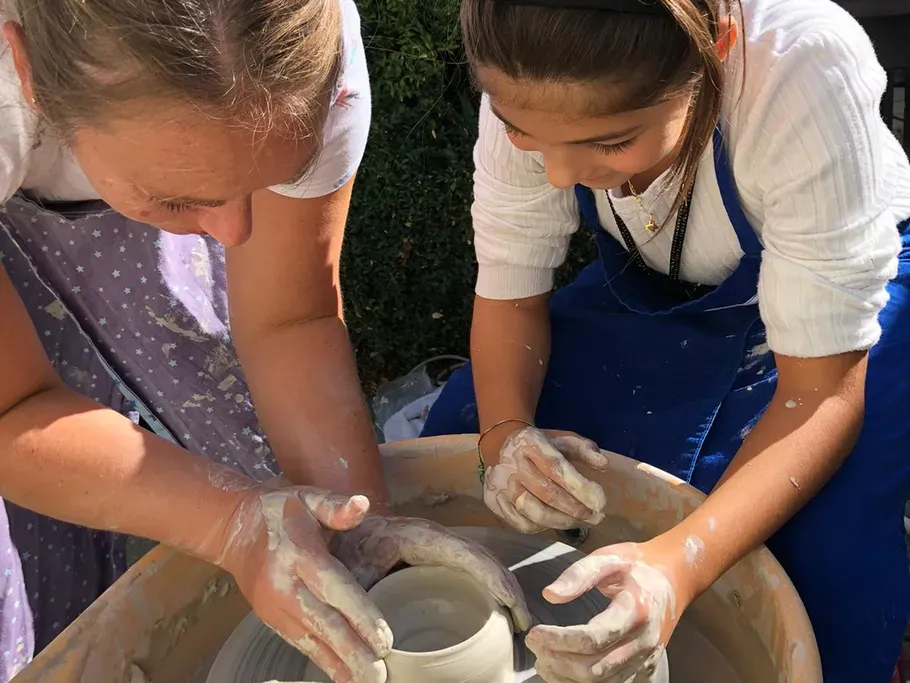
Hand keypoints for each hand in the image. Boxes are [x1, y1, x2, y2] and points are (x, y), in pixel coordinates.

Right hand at [218, 486, 392, 682]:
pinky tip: (342, 676)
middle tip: (378, 674)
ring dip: (339, 664)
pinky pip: (299, 642)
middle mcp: (286, 585)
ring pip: (311, 639)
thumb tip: (362, 504)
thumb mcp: (308, 497)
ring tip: (364, 681)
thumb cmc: (281, 510)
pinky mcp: (271, 618)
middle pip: (324, 622)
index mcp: (300, 553)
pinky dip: (321, 661)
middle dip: (352, 651)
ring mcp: (275, 605)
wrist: (234, 528)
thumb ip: (336, 506)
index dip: (360, 615)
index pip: (335, 588)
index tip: (384, 639)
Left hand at [332, 515, 531, 631]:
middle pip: (481, 559)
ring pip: (479, 566)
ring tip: (518, 623)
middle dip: (507, 587)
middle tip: (524, 623)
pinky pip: (468, 572)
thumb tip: (375, 652)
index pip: (465, 553)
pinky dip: (487, 590)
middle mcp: (435, 540)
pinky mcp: (433, 561)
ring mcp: (437, 550)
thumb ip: (358, 603)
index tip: (511, 600)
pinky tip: (494, 616)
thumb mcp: (347, 573)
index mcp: (419, 538)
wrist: (329, 531)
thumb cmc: (340, 548)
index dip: (491, 575)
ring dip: (502, 589)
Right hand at [484, 426, 609, 532]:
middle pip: (547, 494)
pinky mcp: (493, 501)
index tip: (601, 502)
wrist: (500, 445)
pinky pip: (521, 523)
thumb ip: (585, 450)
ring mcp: (500, 485)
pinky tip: (557, 522)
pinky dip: (542, 528)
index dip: (580, 488)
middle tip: (597, 517)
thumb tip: (603, 465)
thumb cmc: (539, 445)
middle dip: (576, 510)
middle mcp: (512, 464)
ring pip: (535, 513)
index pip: (557, 468)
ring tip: (581, 522)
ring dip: (563, 522)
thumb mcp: (563, 440)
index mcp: (531, 444)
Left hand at [527, 541, 690, 682]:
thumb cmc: (636, 567)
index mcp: (635, 611)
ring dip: (566, 677)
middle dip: (558, 660)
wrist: (673, 580)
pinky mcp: (645, 671)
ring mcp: (646, 660)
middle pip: (594, 668)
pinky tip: (562, 671)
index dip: (559, 640)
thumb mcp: (608, 558)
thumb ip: (578, 575)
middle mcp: (644, 642)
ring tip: (542, 660)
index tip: (534, 633)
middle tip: (534, 644)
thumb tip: (549, 595)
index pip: (593, 638)